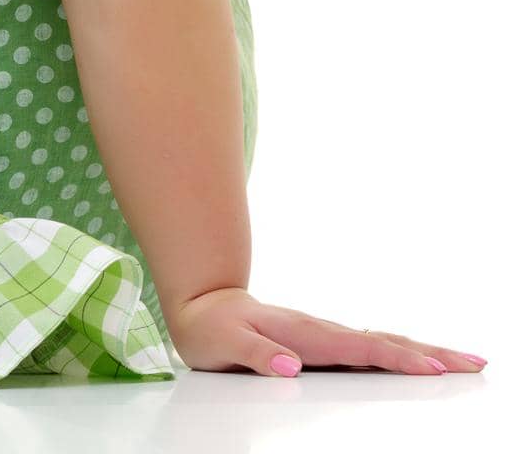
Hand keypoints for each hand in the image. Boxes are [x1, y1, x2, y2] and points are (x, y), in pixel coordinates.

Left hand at [167, 286, 487, 375]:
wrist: (201, 304)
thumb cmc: (211, 328)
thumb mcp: (221, 343)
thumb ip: (254, 353)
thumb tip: (289, 365)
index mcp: (302, 334)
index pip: (357, 349)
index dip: (394, 359)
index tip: (431, 370)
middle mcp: (320, 331)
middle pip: (383, 342)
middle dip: (429, 353)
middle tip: (474, 363)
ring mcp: (324, 334)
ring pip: (382, 341)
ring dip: (424, 351)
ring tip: (463, 361)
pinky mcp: (324, 341)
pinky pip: (370, 345)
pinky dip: (401, 351)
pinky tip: (420, 359)